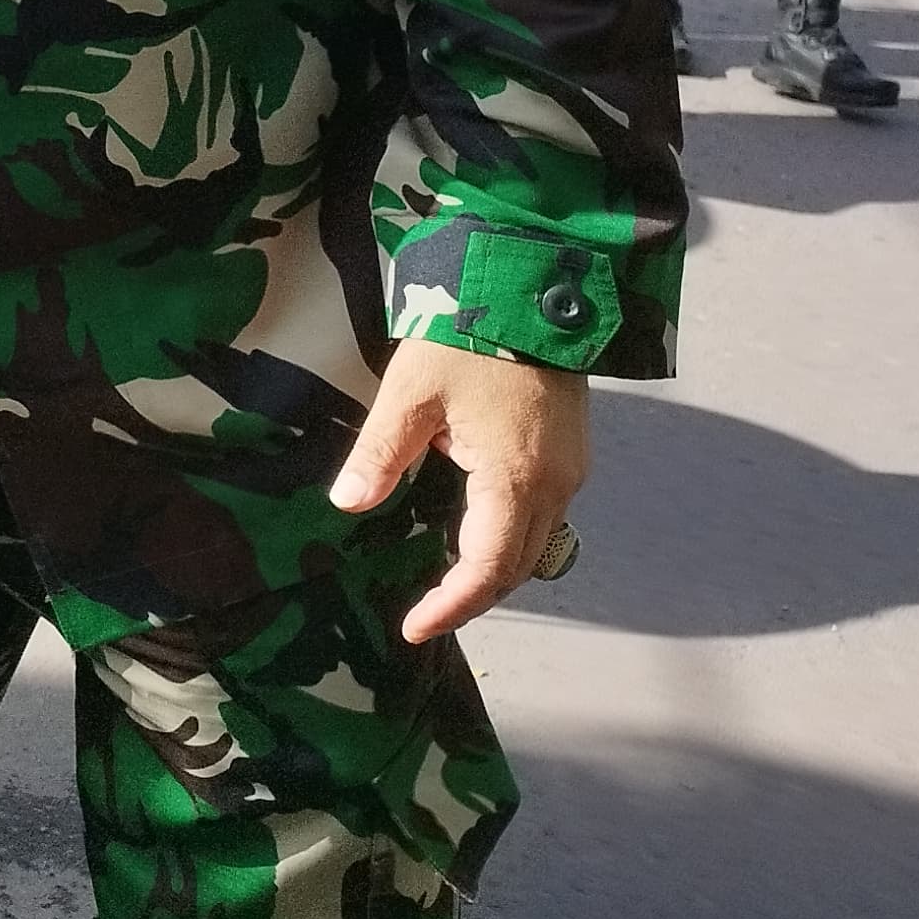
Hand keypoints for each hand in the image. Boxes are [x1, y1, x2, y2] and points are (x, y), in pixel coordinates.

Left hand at [329, 338, 589, 642]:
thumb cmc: (472, 337)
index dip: (451, 605)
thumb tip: (348, 502)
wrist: (538, 290)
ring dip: (491, 568)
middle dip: (470, 596)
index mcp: (515, 479)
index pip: (487, 569)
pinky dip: (508, 537)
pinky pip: (542, 516)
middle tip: (423, 614)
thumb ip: (381, 452)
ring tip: (442, 580)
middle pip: (516, 567)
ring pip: (534, 545)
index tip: (415, 627)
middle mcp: (554, 486)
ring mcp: (570, 471)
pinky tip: (471, 529)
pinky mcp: (571, 455)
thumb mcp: (411, 393)